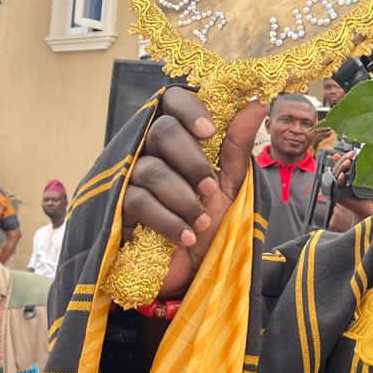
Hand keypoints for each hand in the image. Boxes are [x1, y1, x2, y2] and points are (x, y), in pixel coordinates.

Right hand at [121, 88, 266, 296]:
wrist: (193, 271)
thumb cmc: (210, 221)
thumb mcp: (230, 183)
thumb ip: (237, 145)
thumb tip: (257, 103)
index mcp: (177, 139)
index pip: (172, 101)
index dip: (189, 109)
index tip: (209, 132)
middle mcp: (148, 149)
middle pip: (161, 130)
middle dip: (193, 162)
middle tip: (210, 190)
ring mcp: (127, 176)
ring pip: (151, 169)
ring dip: (185, 199)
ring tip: (202, 222)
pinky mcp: (115, 206)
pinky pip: (139, 201)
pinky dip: (170, 221)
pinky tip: (186, 238)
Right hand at [329, 149, 372, 220]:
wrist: (365, 210)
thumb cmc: (363, 195)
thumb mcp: (360, 180)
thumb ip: (356, 170)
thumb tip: (356, 157)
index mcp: (341, 177)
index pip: (339, 164)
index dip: (344, 157)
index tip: (352, 152)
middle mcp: (337, 182)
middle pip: (336, 168)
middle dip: (343, 160)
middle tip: (350, 155)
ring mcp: (336, 189)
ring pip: (335, 175)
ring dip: (340, 167)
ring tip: (348, 162)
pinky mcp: (337, 196)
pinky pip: (336, 186)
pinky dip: (338, 180)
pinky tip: (342, 175)